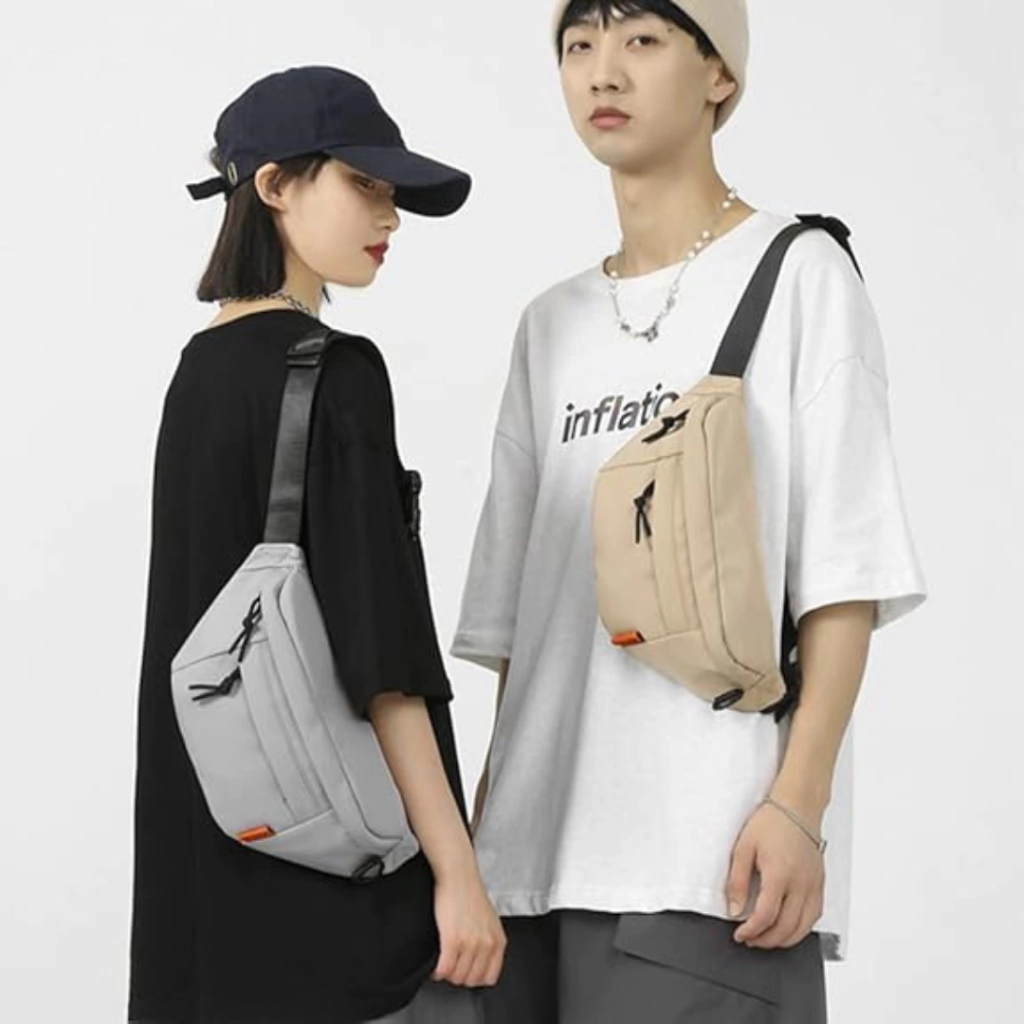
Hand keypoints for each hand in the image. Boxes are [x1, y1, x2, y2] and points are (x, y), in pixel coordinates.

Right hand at [431, 868, 506, 986]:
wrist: (458, 876)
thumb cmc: (470, 894)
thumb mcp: (490, 920)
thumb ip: (489, 941)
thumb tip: (481, 961)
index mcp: (498, 940)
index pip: (490, 977)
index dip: (475, 978)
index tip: (466, 973)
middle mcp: (487, 944)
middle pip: (472, 980)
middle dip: (459, 977)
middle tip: (452, 968)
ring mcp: (470, 943)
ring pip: (457, 977)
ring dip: (447, 975)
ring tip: (443, 966)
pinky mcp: (453, 940)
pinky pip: (444, 968)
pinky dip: (438, 972)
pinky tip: (436, 966)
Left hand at [726, 802, 824, 949]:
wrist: (797, 807)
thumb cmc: (771, 822)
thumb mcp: (744, 847)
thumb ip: (738, 881)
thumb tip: (735, 909)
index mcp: (780, 874)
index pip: (766, 915)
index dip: (751, 931)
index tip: (740, 934)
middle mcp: (801, 883)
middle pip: (786, 927)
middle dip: (766, 940)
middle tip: (751, 940)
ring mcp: (814, 885)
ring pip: (804, 927)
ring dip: (784, 939)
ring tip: (766, 938)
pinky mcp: (820, 884)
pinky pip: (815, 916)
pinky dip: (801, 929)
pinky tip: (788, 928)